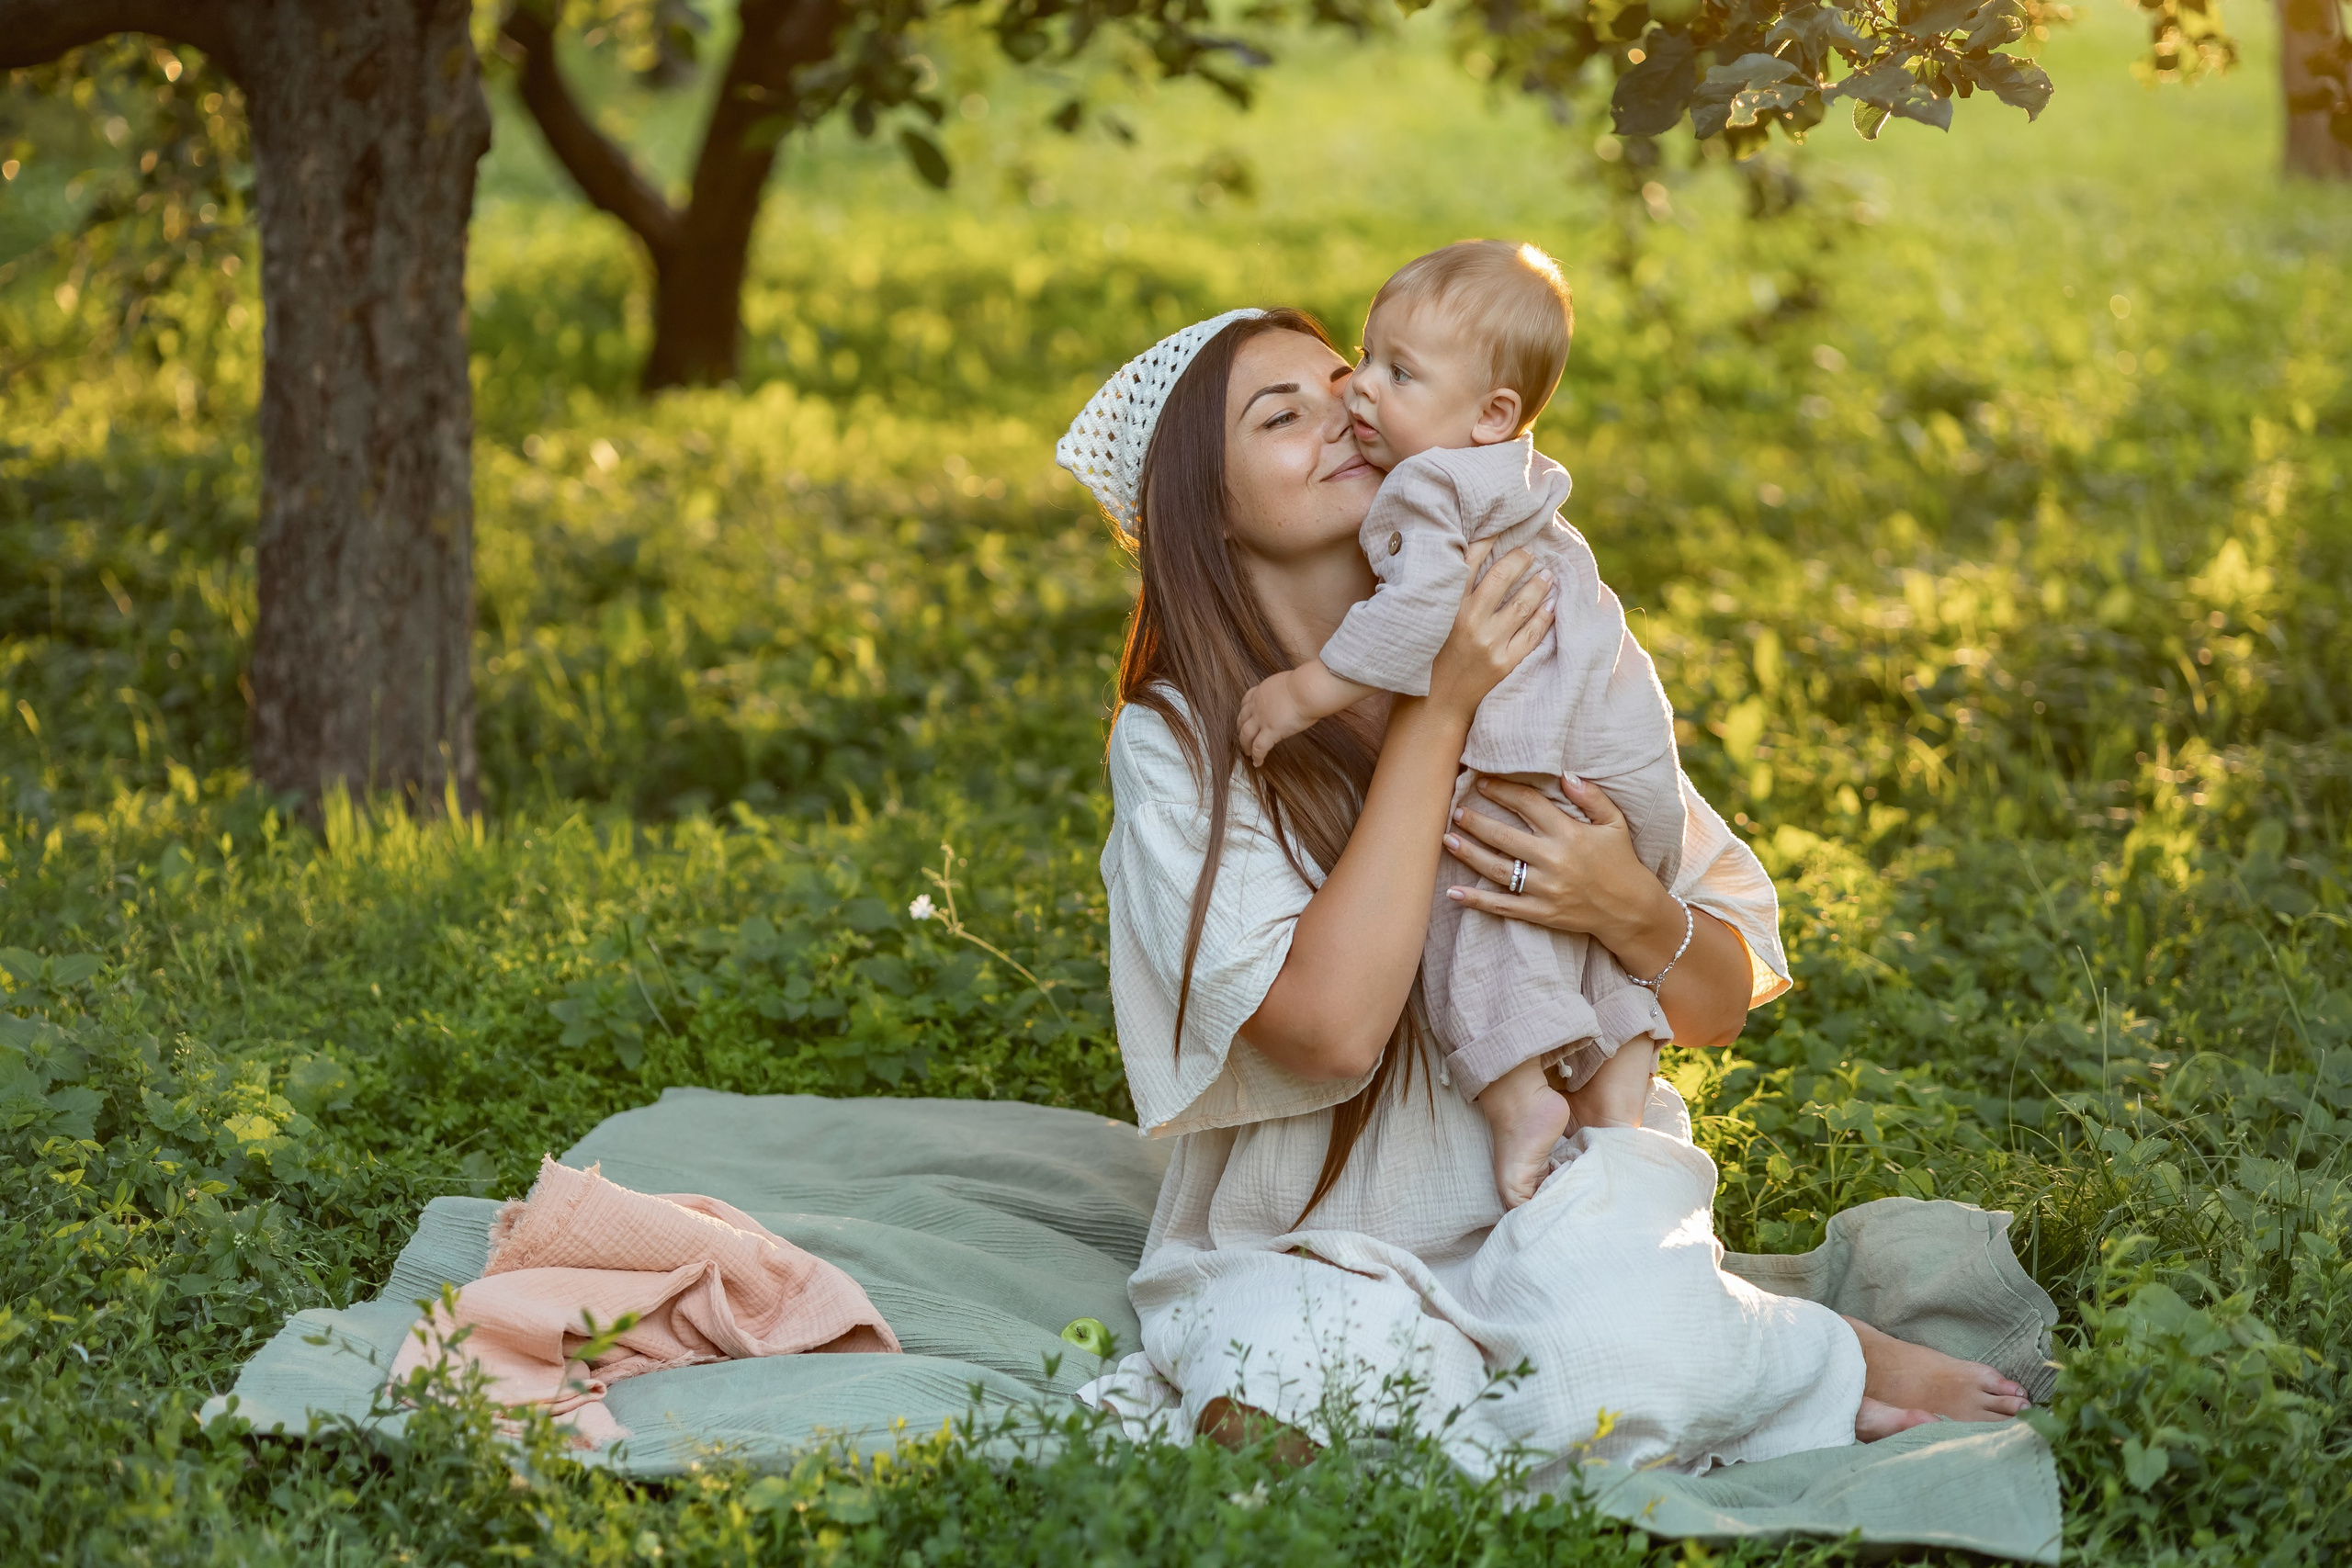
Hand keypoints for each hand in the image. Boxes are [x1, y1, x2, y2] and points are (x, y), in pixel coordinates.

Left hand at [1237, 672, 1310, 766]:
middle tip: (1243, 736)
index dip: (1245, 712)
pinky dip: (1257, 756)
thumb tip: (1291, 695)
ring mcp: (1262, 719)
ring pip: (1245, 735)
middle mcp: (1257, 705)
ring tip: (1247, 752)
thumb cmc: (1305, 684)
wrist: (1306, 690)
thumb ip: (1283, 691)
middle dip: (1241, 729)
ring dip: (1245, 745)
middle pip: (1242, 719)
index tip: (1246, 717)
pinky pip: (1259, 748)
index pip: (1246, 701)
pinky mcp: (1271, 732)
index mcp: (1261, 691)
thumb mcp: (1287, 683)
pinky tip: (1258, 762)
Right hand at [1424, 541, 1553, 725]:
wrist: (1432, 705)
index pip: (1470, 562)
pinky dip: (1544, 617)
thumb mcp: (1427, 621)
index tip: (1501, 528)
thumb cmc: (1425, 658)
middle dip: (1520, 559)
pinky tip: (1551, 606)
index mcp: (1446, 606)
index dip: (1487, 540)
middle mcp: (1468, 621)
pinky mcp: (1503, 663)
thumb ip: (1443, 595)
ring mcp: (1488, 643)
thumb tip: (1462, 562)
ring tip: (1547, 575)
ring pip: (1522, 605)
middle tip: (1529, 552)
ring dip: (1538, 585)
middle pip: (1502, 577)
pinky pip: (1531, 635)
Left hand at [1441, 773, 1683, 972]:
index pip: (1528, 805)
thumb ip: (1591, 797)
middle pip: (1504, 836)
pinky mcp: (1540, 912)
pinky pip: (1502, 906)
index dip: (1503, 791)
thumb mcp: (1614, 823)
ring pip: (1497, 869)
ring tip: (1447, 840)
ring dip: (1469, 854)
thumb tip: (1565, 774)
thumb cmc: (1621, 861)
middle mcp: (1553, 860)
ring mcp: (1544, 889)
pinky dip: (1476, 900)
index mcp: (1569, 833)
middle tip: (1455, 810)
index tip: (1482, 783)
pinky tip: (1452, 892)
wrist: (1631, 910)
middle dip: (1476, 821)